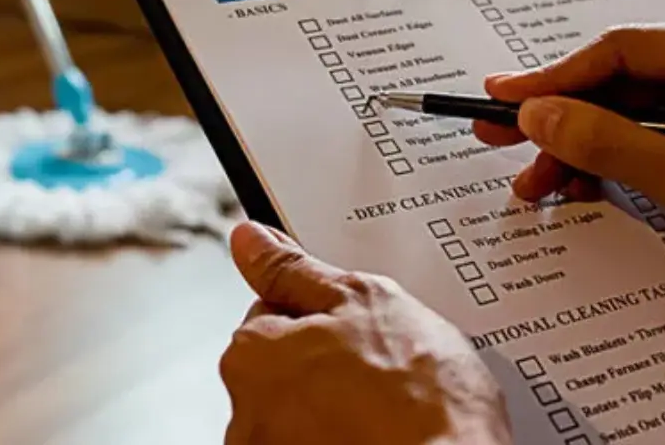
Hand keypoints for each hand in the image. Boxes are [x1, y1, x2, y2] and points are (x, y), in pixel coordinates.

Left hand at [219, 222, 511, 444]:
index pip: (270, 313)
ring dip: (333, 407)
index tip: (354, 327)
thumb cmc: (418, 396)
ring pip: (302, 412)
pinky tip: (380, 435)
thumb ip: (296, 269)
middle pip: (283, 367)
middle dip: (324, 363)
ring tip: (388, 409)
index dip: (321, 315)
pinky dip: (342, 438)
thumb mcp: (362, 299)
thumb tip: (251, 240)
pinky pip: (317, 443)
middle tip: (380, 368)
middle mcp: (246, 412)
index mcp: (250, 354)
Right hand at [476, 15, 664, 306]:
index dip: (553, 79)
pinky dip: (615, 160)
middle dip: (561, 119)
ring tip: (536, 184)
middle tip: (497, 139)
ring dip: (582, 147)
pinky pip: (653, 131)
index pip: (621, 51)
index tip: (501, 101)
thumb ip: (611, 144)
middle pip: (619, 80)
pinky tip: (580, 186)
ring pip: (629, 110)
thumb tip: (533, 113)